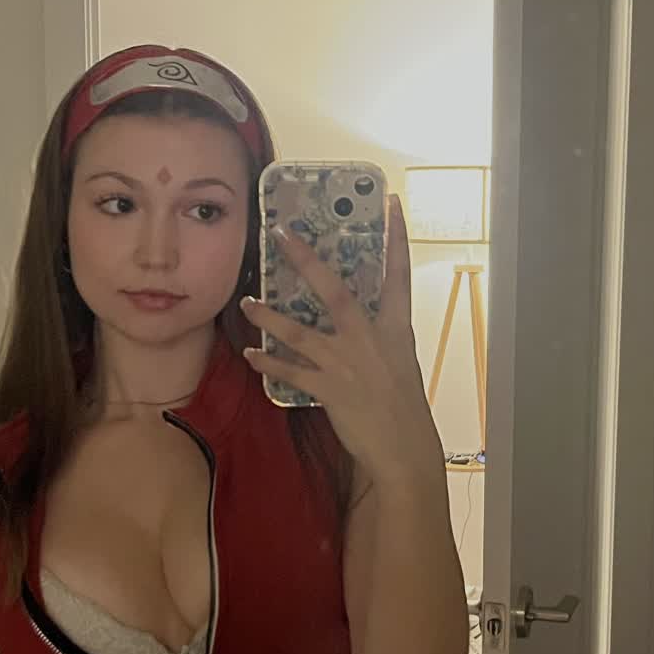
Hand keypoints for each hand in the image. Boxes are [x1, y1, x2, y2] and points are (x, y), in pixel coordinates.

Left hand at [240, 192, 440, 484]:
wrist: (405, 449)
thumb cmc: (404, 408)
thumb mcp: (399, 363)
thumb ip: (378, 338)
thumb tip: (356, 323)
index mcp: (395, 329)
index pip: (398, 275)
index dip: (396, 238)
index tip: (391, 204)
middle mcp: (370, 340)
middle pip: (334, 291)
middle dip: (306, 261)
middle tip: (281, 234)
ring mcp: (347, 364)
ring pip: (300, 332)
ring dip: (269, 317)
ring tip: (247, 303)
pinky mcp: (330, 390)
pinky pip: (290, 372)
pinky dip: (268, 363)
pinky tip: (250, 355)